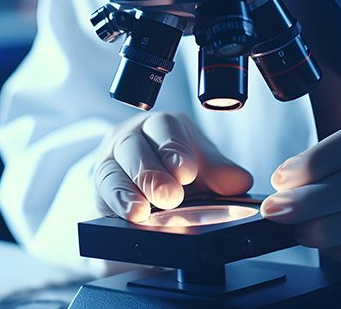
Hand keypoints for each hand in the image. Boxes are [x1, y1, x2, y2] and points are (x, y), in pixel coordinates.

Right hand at [95, 112, 252, 222]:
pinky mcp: (101, 184)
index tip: (186, 173)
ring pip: (113, 167)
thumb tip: (239, 182)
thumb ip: (221, 174)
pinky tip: (130, 215)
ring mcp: (112, 158)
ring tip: (143, 212)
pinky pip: (104, 189)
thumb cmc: (177, 172)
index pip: (165, 128)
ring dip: (129, 191)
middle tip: (169, 196)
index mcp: (164, 125)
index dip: (175, 149)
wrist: (150, 190)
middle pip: (134, 145)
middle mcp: (133, 135)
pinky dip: (118, 203)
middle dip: (151, 172)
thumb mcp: (204, 170)